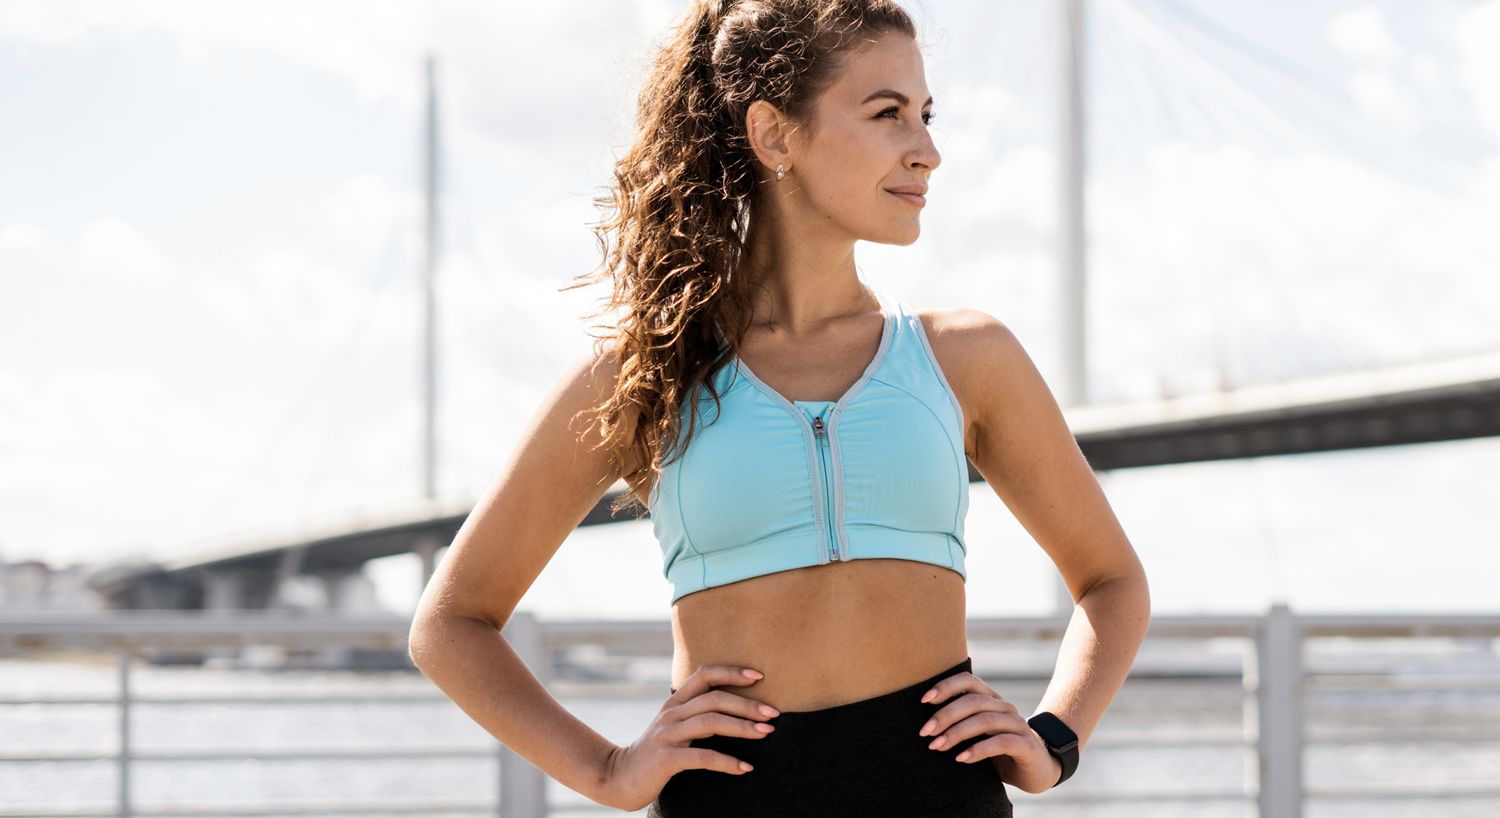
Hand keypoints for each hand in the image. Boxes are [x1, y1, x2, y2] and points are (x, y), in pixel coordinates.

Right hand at [595, 664, 779, 811]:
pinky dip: (727, 762)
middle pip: (715, 698)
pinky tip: (744, 768)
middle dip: (747, 703)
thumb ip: (696, 713)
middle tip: (774, 713)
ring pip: (711, 722)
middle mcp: (672, 713)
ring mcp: (668, 735)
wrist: (619, 777)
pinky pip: (702, 757)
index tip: (760, 676)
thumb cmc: (656, 752)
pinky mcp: (666, 759)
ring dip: (743, 727)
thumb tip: (736, 706)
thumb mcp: (674, 725)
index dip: (732, 671)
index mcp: (675, 702)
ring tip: (767, 733)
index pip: (705, 674)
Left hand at [917, 668, 1063, 794]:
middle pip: (972, 702)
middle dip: (945, 715)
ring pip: (985, 721)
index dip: (946, 686)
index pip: (968, 681)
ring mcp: (1017, 725)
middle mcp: (1004, 707)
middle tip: (925, 732)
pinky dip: (979, 749)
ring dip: (957, 733)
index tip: (923, 700)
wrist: (1035, 771)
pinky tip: (961, 758)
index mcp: (990, 699)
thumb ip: (958, 723)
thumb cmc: (997, 751)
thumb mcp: (976, 734)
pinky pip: (1001, 742)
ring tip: (937, 746)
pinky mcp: (1026, 745)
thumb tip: (923, 723)